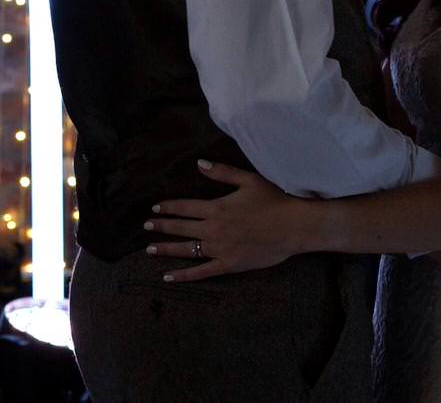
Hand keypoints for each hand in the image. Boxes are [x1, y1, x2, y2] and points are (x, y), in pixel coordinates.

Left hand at [144, 160, 310, 280]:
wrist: (294, 226)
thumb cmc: (275, 201)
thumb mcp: (249, 180)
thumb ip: (222, 173)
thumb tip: (198, 163)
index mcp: (216, 207)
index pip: (184, 207)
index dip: (168, 207)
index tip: (155, 209)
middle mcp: (213, 229)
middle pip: (180, 227)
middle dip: (161, 227)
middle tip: (146, 227)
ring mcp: (219, 249)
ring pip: (186, 249)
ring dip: (166, 249)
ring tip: (150, 249)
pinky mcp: (228, 265)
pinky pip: (201, 272)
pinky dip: (183, 276)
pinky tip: (168, 277)